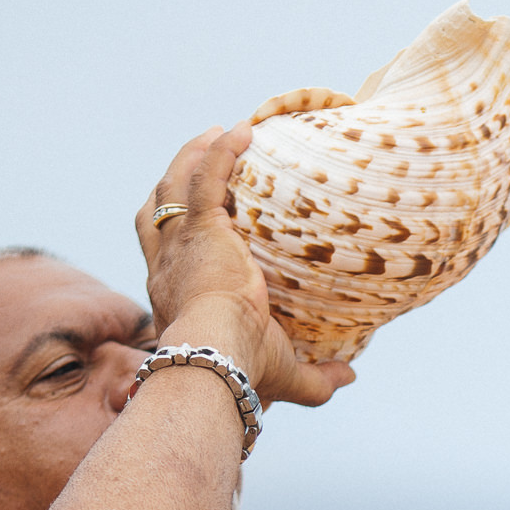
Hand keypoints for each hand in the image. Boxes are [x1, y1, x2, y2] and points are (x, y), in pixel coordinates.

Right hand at [131, 125, 354, 408]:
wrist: (218, 358)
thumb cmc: (241, 372)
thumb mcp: (283, 375)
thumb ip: (316, 379)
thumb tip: (350, 376)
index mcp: (174, 294)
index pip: (164, 251)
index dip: (174, 228)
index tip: (195, 214)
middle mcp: (168, 266)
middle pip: (158, 209)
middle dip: (174, 179)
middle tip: (199, 156)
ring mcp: (181, 244)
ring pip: (175, 185)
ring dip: (194, 155)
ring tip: (217, 132)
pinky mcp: (202, 229)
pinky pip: (206, 177)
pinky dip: (220, 152)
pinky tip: (241, 130)